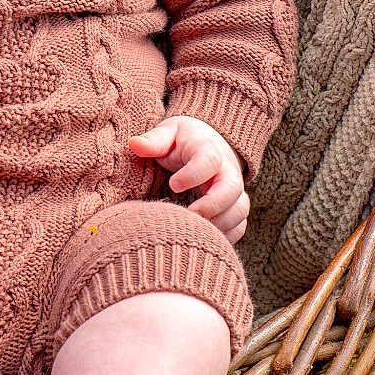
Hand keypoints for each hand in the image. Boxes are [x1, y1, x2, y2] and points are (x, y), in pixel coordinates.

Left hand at [128, 115, 249, 243]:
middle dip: (212, 205)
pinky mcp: (235, 206)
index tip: (173, 185)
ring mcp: (233, 189)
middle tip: (188, 215)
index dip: (194, 174)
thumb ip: (154, 140)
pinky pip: (240, 225)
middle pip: (232, 188)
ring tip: (193, 231)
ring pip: (239, 209)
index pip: (209, 160)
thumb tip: (134, 144)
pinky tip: (203, 240)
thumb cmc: (182, 140)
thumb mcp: (168, 133)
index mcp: (207, 149)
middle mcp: (226, 170)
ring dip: (220, 224)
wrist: (209, 142)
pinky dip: (226, 235)